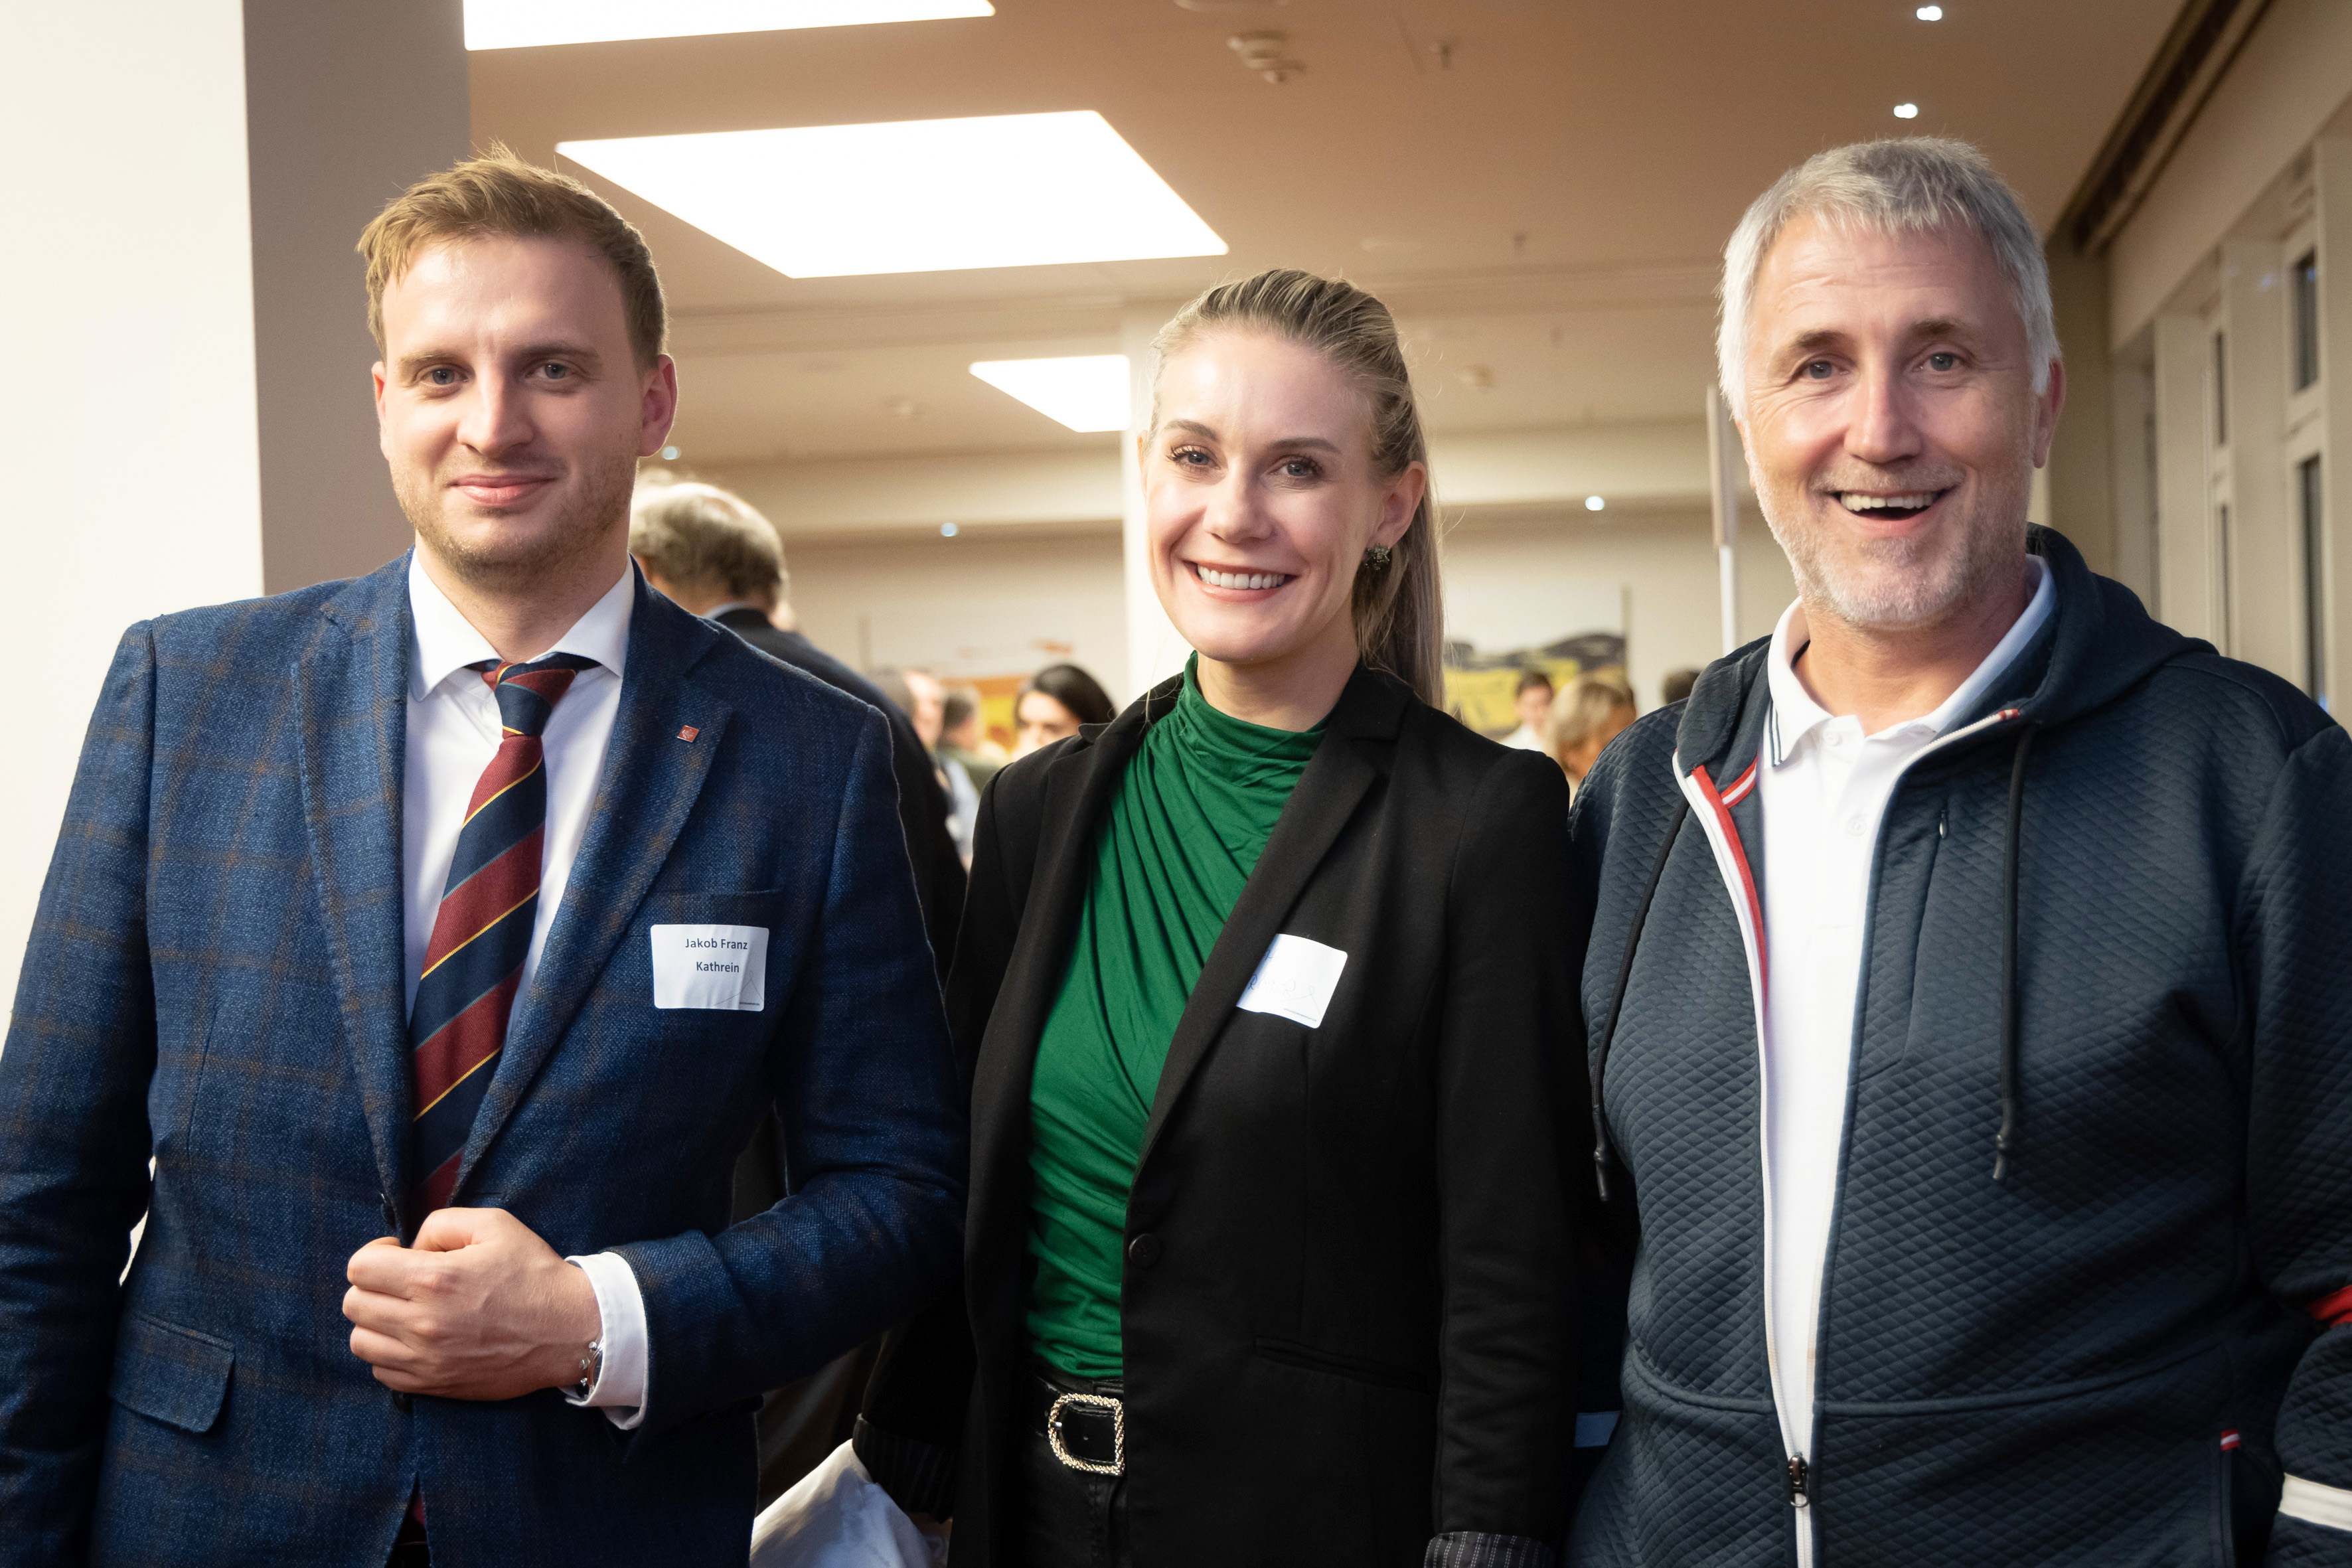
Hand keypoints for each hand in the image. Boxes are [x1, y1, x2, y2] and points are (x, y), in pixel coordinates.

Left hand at [343, 1207, 601, 1400]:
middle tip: (404, 1280)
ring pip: (360, 1341)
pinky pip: (380, 1372)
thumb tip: (410, 1247)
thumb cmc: (534, 1273)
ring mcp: (424, 1360)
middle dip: (374, 1285)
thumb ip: (441, 1223)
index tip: (399, 1254)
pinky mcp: (432, 1385)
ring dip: (377, 1321)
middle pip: (354, 1304)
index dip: (375, 1253)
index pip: (360, 1267)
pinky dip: (389, 1354)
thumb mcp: (495, 1225)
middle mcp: (421, 1323)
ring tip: (407, 1311)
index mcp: (434, 1279)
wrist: (570, 1330)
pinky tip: (416, 1338)